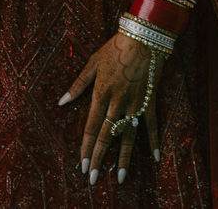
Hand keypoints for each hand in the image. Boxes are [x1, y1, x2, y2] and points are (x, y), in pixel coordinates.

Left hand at [59, 33, 162, 185]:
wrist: (143, 37)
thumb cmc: (115, 48)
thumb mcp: (92, 63)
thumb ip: (77, 85)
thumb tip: (61, 102)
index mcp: (101, 93)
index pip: (91, 127)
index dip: (86, 147)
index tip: (82, 165)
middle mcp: (118, 102)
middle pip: (107, 136)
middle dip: (100, 159)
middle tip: (94, 179)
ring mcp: (135, 103)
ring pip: (129, 135)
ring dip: (125, 158)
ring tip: (121, 178)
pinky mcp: (150, 100)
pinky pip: (152, 124)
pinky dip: (153, 140)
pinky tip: (155, 158)